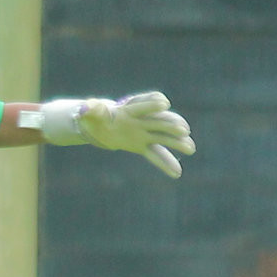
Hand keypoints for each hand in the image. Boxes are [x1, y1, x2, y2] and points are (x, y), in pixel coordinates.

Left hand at [75, 92, 194, 177]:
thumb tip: (86, 106)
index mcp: (129, 109)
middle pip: (158, 120)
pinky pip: (156, 154)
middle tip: (184, 129)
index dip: (152, 103)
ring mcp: (144, 133)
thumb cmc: (96, 116)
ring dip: (176, 142)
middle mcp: (141, 120)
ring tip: (190, 148)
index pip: (143, 104)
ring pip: (162, 137)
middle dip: (170, 124)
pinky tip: (177, 173)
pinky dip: (165, 163)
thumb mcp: (91, 113)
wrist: (100, 125)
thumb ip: (92, 109)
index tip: (164, 103)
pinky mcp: (143, 146)